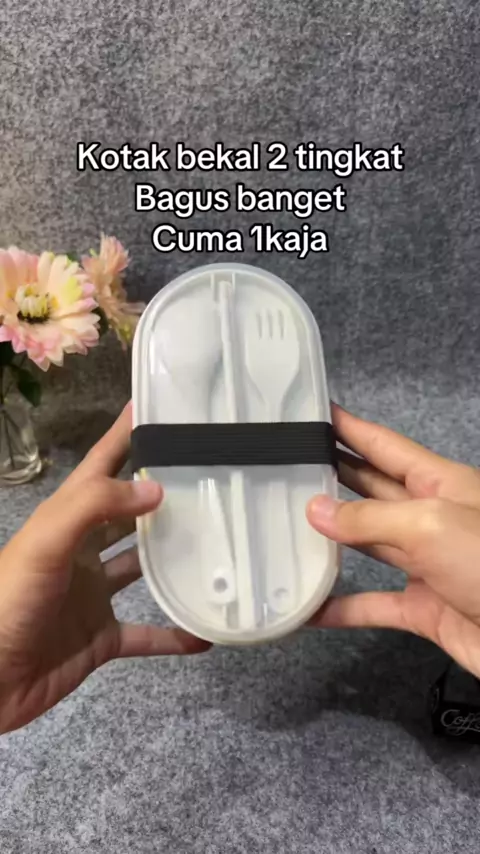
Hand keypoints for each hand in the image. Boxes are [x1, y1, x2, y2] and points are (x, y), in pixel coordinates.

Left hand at [0, 404, 208, 734]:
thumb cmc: (9, 601)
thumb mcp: (45, 542)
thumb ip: (95, 507)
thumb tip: (156, 489)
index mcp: (66, 521)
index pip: (101, 466)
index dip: (126, 436)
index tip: (161, 408)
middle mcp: (82, 552)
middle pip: (128, 515)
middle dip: (162, 496)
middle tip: (211, 478)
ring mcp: (92, 596)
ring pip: (141, 569)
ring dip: (174, 560)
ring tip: (218, 545)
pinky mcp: (99, 639)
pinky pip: (145, 635)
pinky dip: (174, 635)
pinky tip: (205, 633)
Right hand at [307, 404, 479, 677]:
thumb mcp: (430, 525)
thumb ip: (369, 517)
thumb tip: (315, 511)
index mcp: (441, 483)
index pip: (386, 446)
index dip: (351, 428)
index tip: (316, 413)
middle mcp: (432, 518)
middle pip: (373, 489)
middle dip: (335, 475)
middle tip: (289, 464)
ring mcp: (428, 564)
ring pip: (370, 543)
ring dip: (333, 536)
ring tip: (287, 524)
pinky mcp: (425, 609)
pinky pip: (375, 604)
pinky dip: (343, 607)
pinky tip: (310, 609)